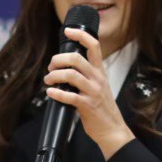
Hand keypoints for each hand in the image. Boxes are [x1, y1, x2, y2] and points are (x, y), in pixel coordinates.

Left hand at [45, 26, 134, 158]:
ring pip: (70, 75)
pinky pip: (69, 96)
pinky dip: (56, 93)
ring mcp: (93, 92)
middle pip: (76, 58)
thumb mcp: (98, 87)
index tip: (68, 31)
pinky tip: (50, 93)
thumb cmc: (102, 109)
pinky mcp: (87, 106)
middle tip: (51, 67)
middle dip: (58, 59)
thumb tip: (65, 69)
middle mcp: (97, 79)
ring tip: (48, 80)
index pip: (94, 46)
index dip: (80, 35)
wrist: (113, 130)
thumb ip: (86, 76)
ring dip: (54, 76)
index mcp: (100, 72)